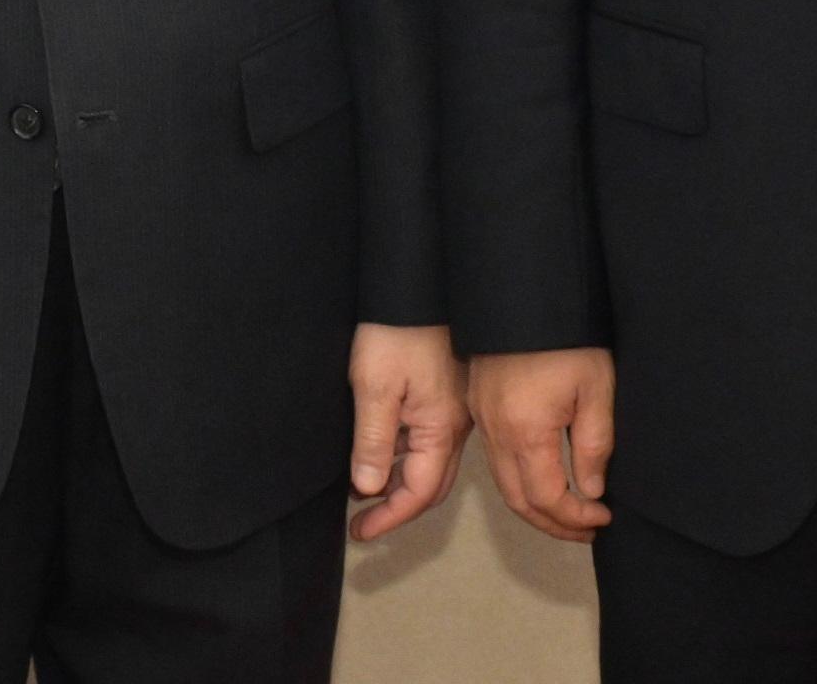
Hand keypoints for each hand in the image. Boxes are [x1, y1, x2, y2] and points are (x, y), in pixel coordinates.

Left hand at [346, 322, 470, 538]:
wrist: (419, 284)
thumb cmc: (397, 329)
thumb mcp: (374, 385)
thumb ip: (373, 440)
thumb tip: (368, 488)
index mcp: (441, 428)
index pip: (418, 493)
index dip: (389, 517)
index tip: (361, 532)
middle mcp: (455, 426)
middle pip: (430, 485)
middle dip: (396, 508)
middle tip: (363, 522)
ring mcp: (453, 411)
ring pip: (429, 464)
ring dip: (399, 483)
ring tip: (363, 491)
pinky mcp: (446, 396)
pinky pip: (429, 441)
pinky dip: (405, 458)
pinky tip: (379, 454)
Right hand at [470, 347, 615, 542]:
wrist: (522, 292)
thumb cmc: (566, 339)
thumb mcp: (595, 390)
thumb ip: (594, 446)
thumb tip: (590, 490)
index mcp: (524, 432)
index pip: (547, 498)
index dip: (575, 517)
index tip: (604, 516)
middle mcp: (495, 432)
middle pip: (518, 500)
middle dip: (554, 524)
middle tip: (588, 527)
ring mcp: (482, 419)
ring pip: (503, 483)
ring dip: (535, 506)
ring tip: (570, 510)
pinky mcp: (477, 405)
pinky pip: (496, 460)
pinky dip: (520, 481)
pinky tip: (545, 476)